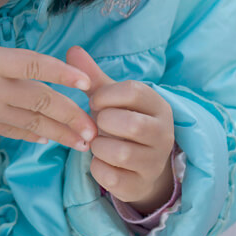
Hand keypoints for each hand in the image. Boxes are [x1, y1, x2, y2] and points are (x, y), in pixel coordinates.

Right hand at [0, 0, 97, 172]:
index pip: (30, 66)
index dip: (60, 73)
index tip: (86, 82)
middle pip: (39, 101)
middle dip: (70, 114)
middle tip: (97, 126)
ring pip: (31, 123)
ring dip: (61, 132)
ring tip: (85, 143)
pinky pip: (12, 132)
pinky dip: (32, 136)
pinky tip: (49, 140)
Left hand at [66, 46, 174, 213]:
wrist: (142, 168)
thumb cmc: (122, 124)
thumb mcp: (111, 100)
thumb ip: (92, 77)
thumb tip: (73, 49)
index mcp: (158, 106)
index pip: (135, 91)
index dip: (107, 94)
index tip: (95, 101)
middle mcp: (163, 133)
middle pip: (131, 124)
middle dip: (104, 122)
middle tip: (98, 124)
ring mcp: (153, 162)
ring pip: (120, 153)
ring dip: (98, 146)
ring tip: (98, 142)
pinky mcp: (139, 185)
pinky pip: (109, 176)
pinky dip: (96, 168)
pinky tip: (100, 161)